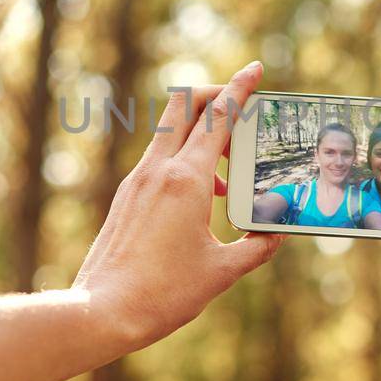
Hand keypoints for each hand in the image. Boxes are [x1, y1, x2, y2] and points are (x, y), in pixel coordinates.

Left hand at [73, 61, 284, 352]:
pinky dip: (185, 161)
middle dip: (214, 95)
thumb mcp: (222, 273)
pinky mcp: (127, 197)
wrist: (102, 312)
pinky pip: (160, 161)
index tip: (255, 68)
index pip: (218, 119)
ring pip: (170, 134)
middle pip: (184, 106)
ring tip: (229, 174)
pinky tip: (204, 199)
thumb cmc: (163, 294)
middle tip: (240, 104)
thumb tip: (277, 232)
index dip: (240, 90)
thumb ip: (257, 247)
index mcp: (187, 180)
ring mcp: (137, 181)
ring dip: (202, 135)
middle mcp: (158, 171)